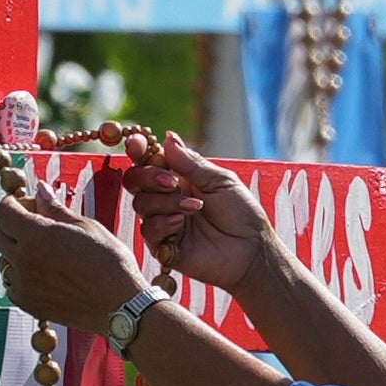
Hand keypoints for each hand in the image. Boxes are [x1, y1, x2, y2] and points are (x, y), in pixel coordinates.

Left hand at [0, 181, 145, 339]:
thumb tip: (40, 190)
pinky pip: (12, 284)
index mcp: (36, 236)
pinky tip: (45, 274)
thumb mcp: (86, 227)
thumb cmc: (110, 264)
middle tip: (36, 225)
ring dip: (15, 252)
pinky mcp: (28, 303)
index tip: (25, 205)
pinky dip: (21, 276)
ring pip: (3, 261)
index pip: (3, 212)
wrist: (121, 305)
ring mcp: (23, 285)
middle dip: (12, 225)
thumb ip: (56, 209)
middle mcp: (24, 260)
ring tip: (44, 253)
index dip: (12, 204)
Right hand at [108, 134, 277, 291]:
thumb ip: (191, 163)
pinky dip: (163, 223)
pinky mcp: (163, 245)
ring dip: (166, 202)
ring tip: (195, 207)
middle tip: (172, 182)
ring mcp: (162, 221)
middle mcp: (165, 198)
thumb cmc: (240, 213)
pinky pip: (148, 230)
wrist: (251, 248)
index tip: (138, 145)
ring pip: (141, 203)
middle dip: (148, 176)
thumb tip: (168, 137)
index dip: (139, 150)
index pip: (149, 160)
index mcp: (178, 178)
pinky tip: (182, 222)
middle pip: (134, 180)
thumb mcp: (219, 181)